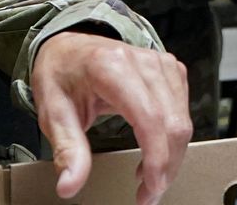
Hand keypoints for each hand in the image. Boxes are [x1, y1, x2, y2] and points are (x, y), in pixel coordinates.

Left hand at [30, 31, 191, 204]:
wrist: (70, 46)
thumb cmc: (62, 73)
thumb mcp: (52, 112)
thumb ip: (67, 149)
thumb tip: (70, 184)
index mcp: (111, 67)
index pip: (149, 117)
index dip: (156, 157)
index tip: (150, 187)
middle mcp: (143, 62)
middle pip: (172, 122)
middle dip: (165, 166)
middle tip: (148, 195)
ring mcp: (161, 64)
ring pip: (182, 120)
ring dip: (171, 156)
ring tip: (148, 179)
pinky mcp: (171, 70)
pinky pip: (183, 110)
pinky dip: (173, 139)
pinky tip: (155, 153)